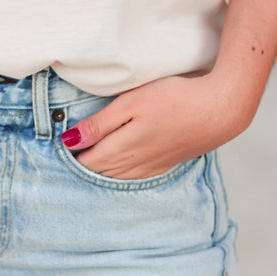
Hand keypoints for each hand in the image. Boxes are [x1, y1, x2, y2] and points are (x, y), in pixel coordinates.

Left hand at [63, 71, 257, 179]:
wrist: (218, 110)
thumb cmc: (174, 99)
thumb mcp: (131, 103)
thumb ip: (99, 124)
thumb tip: (69, 141)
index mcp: (121, 150)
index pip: (85, 160)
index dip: (70, 154)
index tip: (58, 144)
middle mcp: (134, 164)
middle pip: (99, 171)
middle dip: (82, 163)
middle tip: (68, 152)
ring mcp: (151, 167)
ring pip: (116, 176)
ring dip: (101, 169)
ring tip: (88, 157)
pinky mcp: (165, 163)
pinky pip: (135, 176)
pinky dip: (120, 172)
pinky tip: (120, 166)